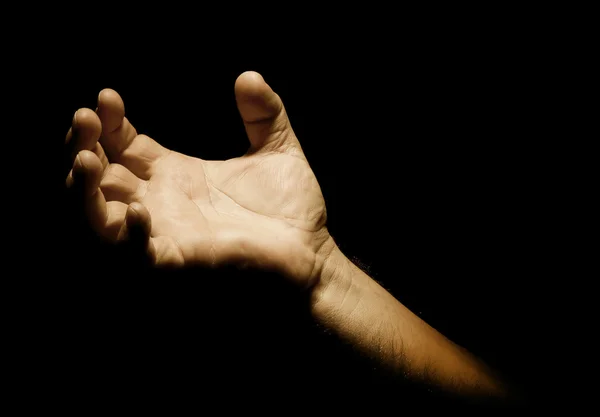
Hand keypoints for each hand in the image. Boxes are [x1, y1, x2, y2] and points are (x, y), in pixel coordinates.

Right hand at [65, 71, 334, 288]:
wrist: (313, 253)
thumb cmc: (291, 210)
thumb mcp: (278, 150)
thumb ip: (263, 113)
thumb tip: (248, 75)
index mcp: (175, 174)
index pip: (121, 144)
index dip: (107, 121)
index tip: (108, 96)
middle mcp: (160, 202)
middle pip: (98, 175)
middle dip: (81, 145)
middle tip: (84, 117)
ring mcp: (165, 232)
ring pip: (98, 216)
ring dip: (82, 190)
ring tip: (85, 158)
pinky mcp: (178, 263)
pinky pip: (136, 255)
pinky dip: (128, 236)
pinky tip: (140, 210)